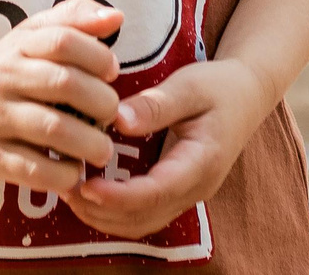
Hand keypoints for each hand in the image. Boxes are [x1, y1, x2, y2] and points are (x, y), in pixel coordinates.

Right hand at [0, 0, 123, 193]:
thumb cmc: (9, 67)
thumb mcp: (33, 35)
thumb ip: (75, 20)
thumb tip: (117, 17)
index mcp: (18, 46)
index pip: (62, 40)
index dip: (96, 55)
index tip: (112, 72)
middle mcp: (2, 78)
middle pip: (63, 83)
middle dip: (102, 102)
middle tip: (113, 115)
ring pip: (52, 129)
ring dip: (90, 143)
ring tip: (102, 149)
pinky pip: (33, 169)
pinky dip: (63, 174)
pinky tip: (74, 171)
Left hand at [66, 57, 272, 239]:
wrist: (245, 96)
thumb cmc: (218, 86)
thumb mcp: (190, 86)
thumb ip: (155, 105)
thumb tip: (117, 120)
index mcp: (202, 162)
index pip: (157, 192)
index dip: (118, 196)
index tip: (85, 186)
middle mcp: (195, 187)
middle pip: (144, 218)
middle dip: (101, 210)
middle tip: (63, 185)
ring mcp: (186, 194)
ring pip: (140, 223)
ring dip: (103, 215)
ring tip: (68, 190)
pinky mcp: (176, 191)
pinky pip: (142, 214)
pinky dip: (113, 210)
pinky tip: (88, 190)